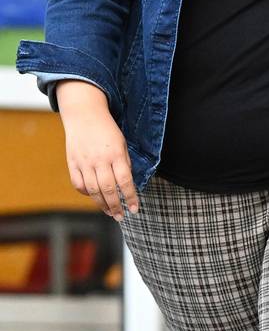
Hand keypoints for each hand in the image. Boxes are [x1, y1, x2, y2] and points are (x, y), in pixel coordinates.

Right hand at [56, 80, 138, 220]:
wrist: (84, 114)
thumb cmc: (107, 130)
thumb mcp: (123, 145)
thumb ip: (125, 164)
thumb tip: (127, 185)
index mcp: (116, 155)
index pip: (125, 182)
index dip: (130, 198)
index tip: (134, 209)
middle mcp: (100, 160)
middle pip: (109, 190)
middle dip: (116, 206)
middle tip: (121, 216)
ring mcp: (84, 162)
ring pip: (93, 190)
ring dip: (102, 204)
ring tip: (110, 212)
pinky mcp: (72, 162)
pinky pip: (78, 183)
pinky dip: (86, 193)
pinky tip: (93, 197)